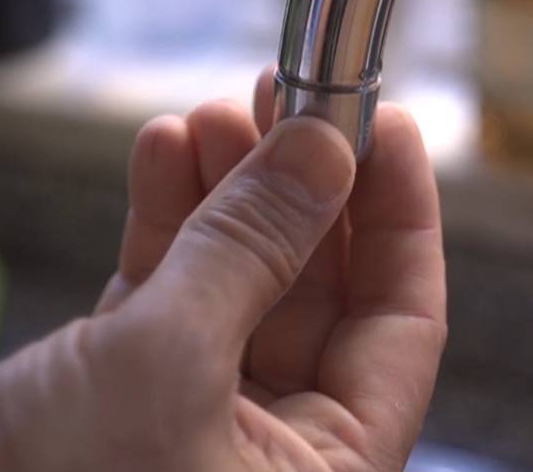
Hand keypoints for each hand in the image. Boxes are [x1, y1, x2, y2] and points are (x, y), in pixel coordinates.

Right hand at [0, 70, 446, 471]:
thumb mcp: (166, 362)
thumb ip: (250, 251)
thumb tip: (325, 151)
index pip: (402, 324)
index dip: (400, 215)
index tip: (387, 123)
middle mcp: (276, 452)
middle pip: (320, 290)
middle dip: (298, 188)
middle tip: (284, 97)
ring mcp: (202, 420)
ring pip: (243, 281)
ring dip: (228, 191)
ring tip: (214, 111)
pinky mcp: (130, 398)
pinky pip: (172, 293)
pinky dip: (167, 222)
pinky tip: (163, 151)